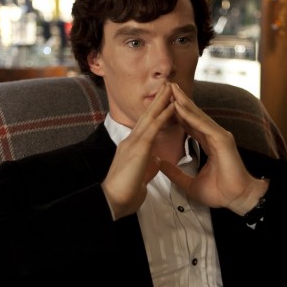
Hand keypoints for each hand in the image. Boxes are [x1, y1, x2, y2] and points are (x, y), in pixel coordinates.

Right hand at [101, 83, 175, 219]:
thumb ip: (148, 165)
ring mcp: (133, 142)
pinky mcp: (139, 147)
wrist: (113, 201)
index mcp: (132, 148)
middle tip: (168, 85)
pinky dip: (164, 115)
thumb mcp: (140, 176)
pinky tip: (173, 106)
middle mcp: (131, 141)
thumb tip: (156, 160)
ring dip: (162, 101)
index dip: (155, 113)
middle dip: (158, 100)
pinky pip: (154, 127)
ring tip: (171, 87)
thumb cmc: (126, 193)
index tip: (165, 101)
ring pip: (150, 117)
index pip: (146, 126)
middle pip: (147, 116)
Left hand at [159, 83, 267, 214]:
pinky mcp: (223, 140)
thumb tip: (160, 163)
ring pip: (198, 116)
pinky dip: (190, 116)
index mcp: (209, 143)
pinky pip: (203, 125)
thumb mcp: (190, 183)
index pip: (190, 125)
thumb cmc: (220, 193)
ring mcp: (220, 136)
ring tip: (171, 89)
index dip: (177, 114)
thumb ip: (175, 173)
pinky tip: (178, 107)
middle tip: (166, 86)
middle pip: (194, 115)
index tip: (163, 104)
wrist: (238, 200)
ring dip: (183, 102)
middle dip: (180, 100)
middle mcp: (215, 136)